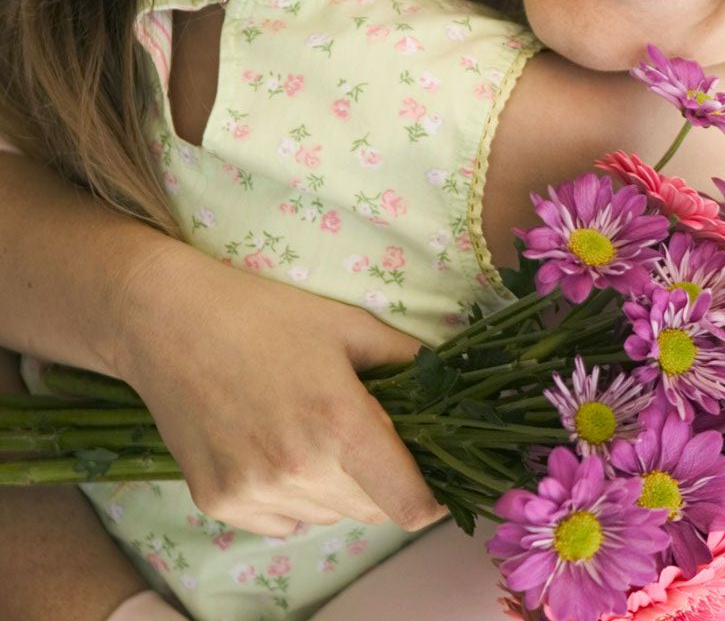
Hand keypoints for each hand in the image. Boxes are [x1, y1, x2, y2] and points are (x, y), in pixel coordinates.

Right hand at [113, 238, 447, 537]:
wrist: (169, 321)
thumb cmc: (264, 314)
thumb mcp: (347, 324)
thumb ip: (405, 358)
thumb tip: (445, 380)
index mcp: (340, 423)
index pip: (408, 504)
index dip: (430, 500)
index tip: (434, 484)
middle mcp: (299, 469)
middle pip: (371, 511)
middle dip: (382, 481)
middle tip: (367, 436)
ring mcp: (255, 492)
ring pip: (328, 516)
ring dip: (338, 489)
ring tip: (314, 432)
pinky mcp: (219, 503)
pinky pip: (283, 520)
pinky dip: (293, 496)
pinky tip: (275, 446)